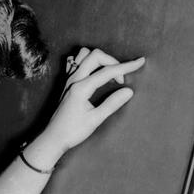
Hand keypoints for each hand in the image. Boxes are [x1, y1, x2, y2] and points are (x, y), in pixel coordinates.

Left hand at [26, 48, 145, 167]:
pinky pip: (74, 62)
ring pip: (83, 55)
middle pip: (95, 56)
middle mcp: (74, 79)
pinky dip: (86, 61)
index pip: (108, 71)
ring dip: (99, 59)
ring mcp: (69, 79)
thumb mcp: (95, 120)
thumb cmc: (73, 131)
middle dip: (113, 61)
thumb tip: (129, 91)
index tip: (140, 62)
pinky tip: (93, 72)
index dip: (126, 66)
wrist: (53, 138)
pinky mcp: (66, 83)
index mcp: (82, 87)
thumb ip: (112, 104)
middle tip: (121, 79)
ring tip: (108, 73)